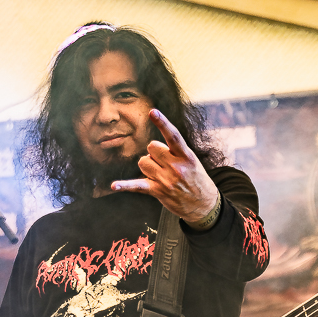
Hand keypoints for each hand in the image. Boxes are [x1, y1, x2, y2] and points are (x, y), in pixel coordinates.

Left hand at [111, 110, 219, 226]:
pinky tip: (114, 186)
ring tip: (159, 174)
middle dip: (154, 153)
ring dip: (147, 166)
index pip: (173, 136)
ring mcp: (166, 180)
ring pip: (143, 161)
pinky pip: (137, 185)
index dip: (162, 123)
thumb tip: (151, 147)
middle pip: (151, 147)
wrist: (203, 204)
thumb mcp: (192, 161)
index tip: (152, 112)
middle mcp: (176, 167)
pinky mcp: (158, 191)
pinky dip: (125, 186)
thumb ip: (174, 151)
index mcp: (186, 156)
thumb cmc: (197, 179)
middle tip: (164, 163)